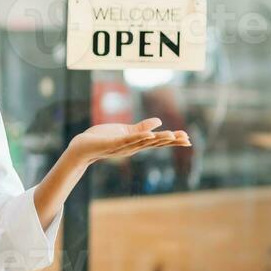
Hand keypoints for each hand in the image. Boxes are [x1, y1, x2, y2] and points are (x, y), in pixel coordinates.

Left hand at [70, 117, 190, 165]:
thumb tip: (159, 122)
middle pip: (155, 143)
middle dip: (171, 141)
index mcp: (136, 144)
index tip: (188, 138)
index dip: (172, 140)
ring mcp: (123, 147)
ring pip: (144, 142)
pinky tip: (149, 135)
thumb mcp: (125, 131)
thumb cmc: (102, 139)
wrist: (82, 147)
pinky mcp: (112, 144)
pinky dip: (139, 138)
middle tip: (187, 139)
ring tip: (173, 135)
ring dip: (158, 138)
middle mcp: (132, 148)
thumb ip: (141, 127)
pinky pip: (127, 141)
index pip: (158, 141)